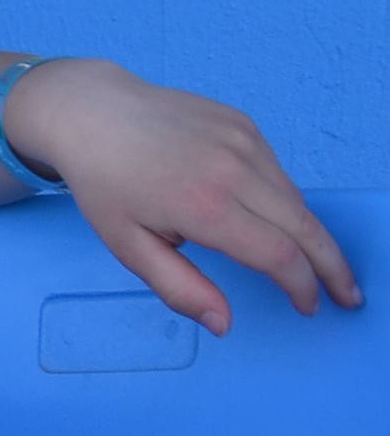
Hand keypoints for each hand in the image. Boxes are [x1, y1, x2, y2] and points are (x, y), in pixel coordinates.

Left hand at [7, 58, 362, 331]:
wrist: (89, 111)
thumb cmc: (104, 184)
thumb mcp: (126, 245)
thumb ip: (179, 288)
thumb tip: (224, 325)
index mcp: (204, 205)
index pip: (279, 256)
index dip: (301, 287)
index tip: (308, 307)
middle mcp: (232, 169)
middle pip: (305, 228)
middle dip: (332, 267)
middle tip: (348, 295)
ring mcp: (242, 140)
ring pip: (295, 199)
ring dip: (308, 233)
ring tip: (311, 262)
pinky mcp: (242, 124)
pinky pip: (277, 172)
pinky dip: (282, 199)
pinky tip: (267, 215)